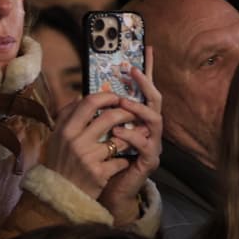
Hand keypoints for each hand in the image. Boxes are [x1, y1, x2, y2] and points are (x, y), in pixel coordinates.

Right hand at [43, 91, 143, 199]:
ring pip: (119, 139)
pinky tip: (125, 159)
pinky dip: (124, 159)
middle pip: (109, 118)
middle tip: (133, 112)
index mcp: (65, 130)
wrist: (58, 196)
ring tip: (139, 132)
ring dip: (132, 135)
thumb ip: (66, 117)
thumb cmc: (59, 164)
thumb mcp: (56, 138)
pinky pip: (120, 161)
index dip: (106, 96)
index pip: (89, 103)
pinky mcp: (99, 174)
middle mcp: (76, 142)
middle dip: (126, 113)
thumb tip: (79, 97)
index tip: (116, 97)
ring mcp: (88, 158)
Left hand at [97, 49, 162, 223]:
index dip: (147, 70)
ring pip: (155, 121)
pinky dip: (131, 137)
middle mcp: (148, 128)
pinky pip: (145, 146)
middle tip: (133, 72)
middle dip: (145, 84)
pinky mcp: (149, 161)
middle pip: (155, 100)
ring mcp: (152, 144)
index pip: (144, 89)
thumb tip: (83, 90)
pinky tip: (118, 133)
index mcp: (137, 118)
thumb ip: (96, 112)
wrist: (107, 190)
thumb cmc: (102, 159)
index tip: (148, 48)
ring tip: (123, 104)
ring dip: (138, 110)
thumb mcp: (96, 131)